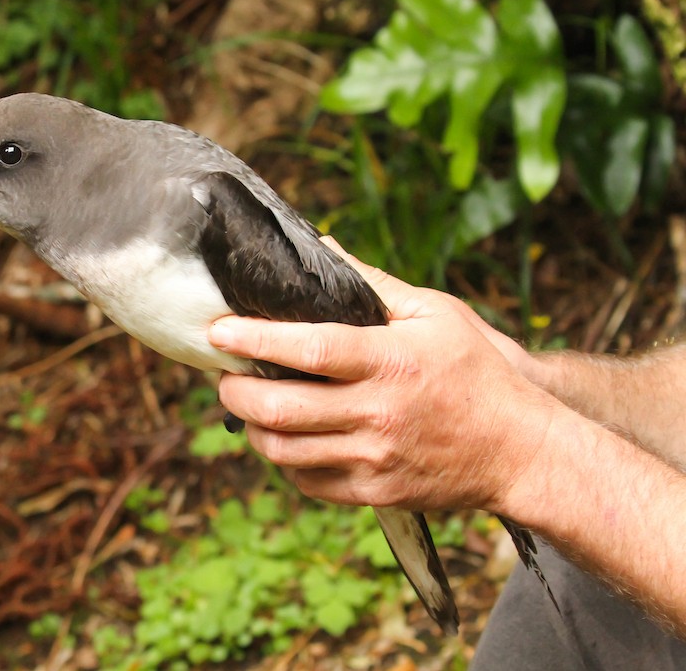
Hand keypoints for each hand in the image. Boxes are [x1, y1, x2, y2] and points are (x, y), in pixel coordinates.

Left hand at [208, 244, 558, 513]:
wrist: (521, 451)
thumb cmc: (478, 372)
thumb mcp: (436, 314)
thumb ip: (375, 285)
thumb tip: (324, 246)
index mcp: (391, 361)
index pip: (308, 350)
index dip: (254, 340)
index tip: (218, 331)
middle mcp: (378, 413)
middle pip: (281, 409)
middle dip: (234, 391)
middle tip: (221, 374)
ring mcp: (374, 458)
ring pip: (284, 451)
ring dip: (251, 427)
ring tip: (244, 404)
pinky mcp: (374, 492)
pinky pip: (307, 482)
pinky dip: (283, 460)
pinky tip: (282, 437)